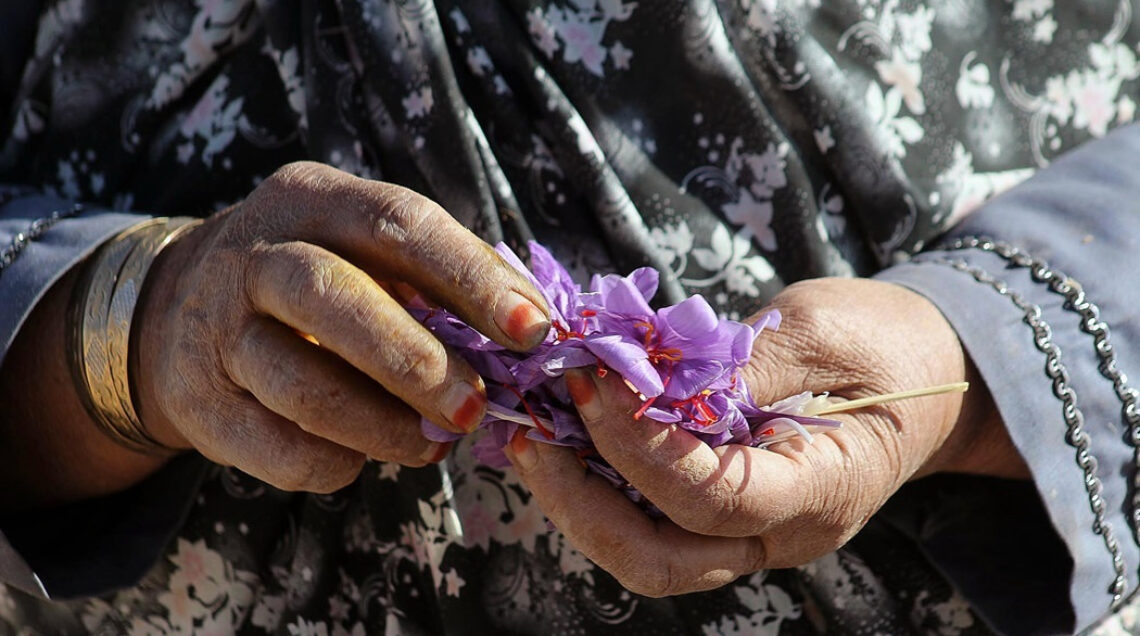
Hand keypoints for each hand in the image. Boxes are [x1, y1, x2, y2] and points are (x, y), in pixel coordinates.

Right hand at [134, 162, 550, 491]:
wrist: (175, 309)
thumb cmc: (312, 276)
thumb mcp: (360, 249)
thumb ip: (433, 278)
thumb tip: (528, 328)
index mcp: (312, 199)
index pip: (398, 225)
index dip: (470, 277)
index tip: (531, 329)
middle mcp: (254, 256)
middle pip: (333, 299)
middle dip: (417, 361)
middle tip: (478, 407)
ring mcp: (215, 331)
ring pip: (303, 387)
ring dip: (383, 426)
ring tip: (434, 445)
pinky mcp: (197, 404)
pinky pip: (276, 447)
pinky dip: (334, 462)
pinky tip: (362, 457)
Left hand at [503, 278, 1026, 596]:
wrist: (926, 374)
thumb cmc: (885, 344)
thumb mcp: (821, 331)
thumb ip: (740, 365)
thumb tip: (645, 380)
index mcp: (823, 491)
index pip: (714, 500)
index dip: (642, 446)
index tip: (594, 380)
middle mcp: (779, 533)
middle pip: (661, 560)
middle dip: (584, 503)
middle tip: (534, 432)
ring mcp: (748, 531)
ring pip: (644, 551)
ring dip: (578, 497)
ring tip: (532, 432)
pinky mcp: (721, 509)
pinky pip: (649, 517)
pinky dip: (598, 481)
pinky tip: (565, 433)